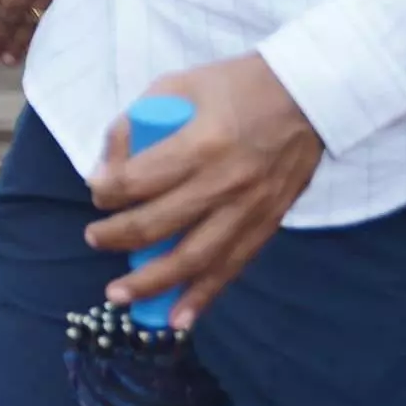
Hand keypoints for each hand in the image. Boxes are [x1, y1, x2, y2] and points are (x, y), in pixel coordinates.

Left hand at [84, 52, 322, 331]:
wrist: (311, 97)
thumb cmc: (238, 86)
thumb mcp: (179, 85)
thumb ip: (136, 122)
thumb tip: (104, 166)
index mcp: (200, 144)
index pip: (136, 182)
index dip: (105, 192)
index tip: (97, 192)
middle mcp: (224, 184)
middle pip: (156, 225)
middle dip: (115, 237)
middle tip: (94, 238)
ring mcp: (248, 210)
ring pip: (192, 260)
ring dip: (151, 284)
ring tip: (118, 297)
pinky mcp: (266, 225)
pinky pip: (230, 269)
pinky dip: (202, 298)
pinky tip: (177, 320)